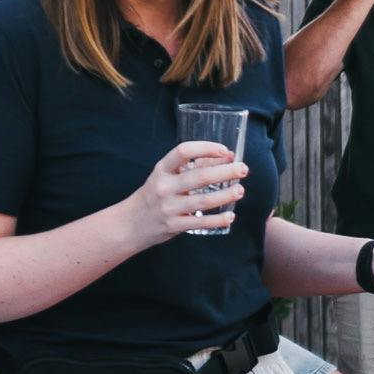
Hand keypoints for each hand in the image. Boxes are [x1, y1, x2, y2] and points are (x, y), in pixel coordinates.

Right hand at [128, 140, 248, 241]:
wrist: (130, 224)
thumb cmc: (154, 195)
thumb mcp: (166, 177)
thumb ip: (192, 168)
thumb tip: (227, 157)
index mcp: (162, 169)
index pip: (184, 152)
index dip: (206, 148)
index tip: (225, 150)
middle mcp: (164, 186)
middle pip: (199, 177)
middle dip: (225, 171)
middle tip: (243, 169)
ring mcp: (168, 207)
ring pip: (203, 200)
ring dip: (225, 195)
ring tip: (240, 190)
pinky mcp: (174, 225)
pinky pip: (200, 222)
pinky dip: (217, 220)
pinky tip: (230, 216)